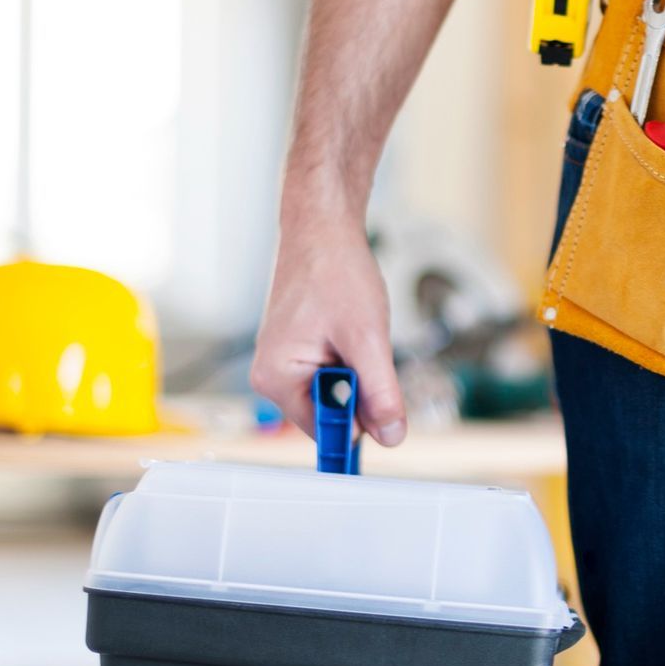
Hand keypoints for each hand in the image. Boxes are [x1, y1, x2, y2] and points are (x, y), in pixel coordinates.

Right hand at [250, 221, 406, 446]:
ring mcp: (285, 363)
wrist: (323, 227)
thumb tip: (391, 437)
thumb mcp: (367, 340)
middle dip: (362, 391)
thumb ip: (380, 393)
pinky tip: (354, 330)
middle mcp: (273, 376)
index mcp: (277, 379)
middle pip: (332, 413)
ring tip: (358, 333)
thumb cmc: (335, 273)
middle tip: (369, 350)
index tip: (387, 416)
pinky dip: (354, 359)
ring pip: (338, 392)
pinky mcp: (299, 351)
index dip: (361, 424)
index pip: (325, 432)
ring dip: (360, 372)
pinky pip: (335, 373)